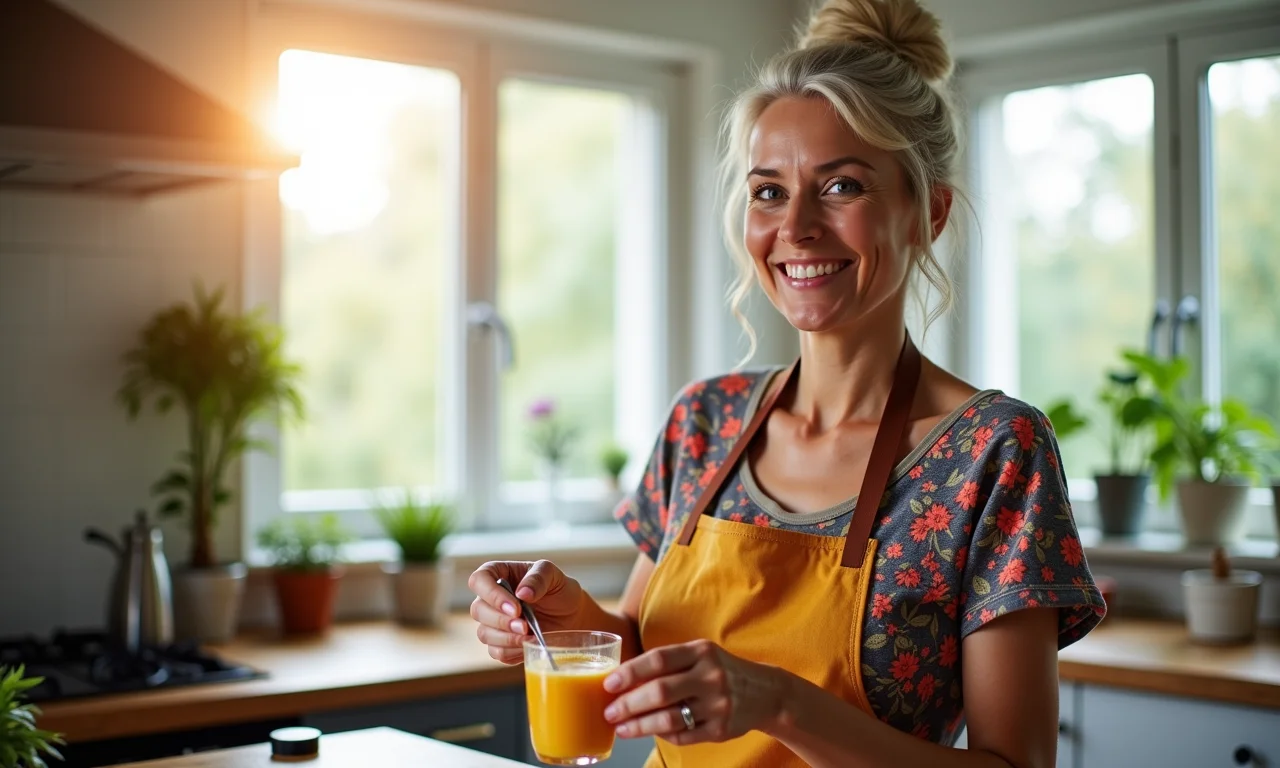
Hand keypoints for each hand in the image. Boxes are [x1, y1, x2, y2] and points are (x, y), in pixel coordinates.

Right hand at [467, 560, 583, 663]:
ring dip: (506, 638)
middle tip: (525, 626)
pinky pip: (496, 652)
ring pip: (484, 633)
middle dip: (501, 621)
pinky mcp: (501, 644)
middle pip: (478, 610)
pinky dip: (512, 651)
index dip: (492, 595)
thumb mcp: (554, 575)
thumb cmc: (559, 589)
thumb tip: (522, 593)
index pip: (479, 580)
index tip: (515, 608)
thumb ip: (538, 578)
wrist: (572, 615)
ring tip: (530, 636)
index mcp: (499, 574)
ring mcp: (494, 623)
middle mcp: (490, 599)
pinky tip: (529, 645)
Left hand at [602, 639, 787, 744]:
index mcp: (701, 652)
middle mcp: (710, 676)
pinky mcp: (721, 729)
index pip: (659, 659)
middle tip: (609, 712)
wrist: (766, 693)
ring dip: (639, 725)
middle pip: (660, 691)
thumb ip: (669, 664)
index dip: (630, 672)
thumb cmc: (720, 670)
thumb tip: (625, 679)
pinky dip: (662, 735)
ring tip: (621, 728)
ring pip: (669, 719)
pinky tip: (649, 732)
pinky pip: (683, 736)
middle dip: (629, 704)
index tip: (609, 683)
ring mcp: (717, 704)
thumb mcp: (701, 655)